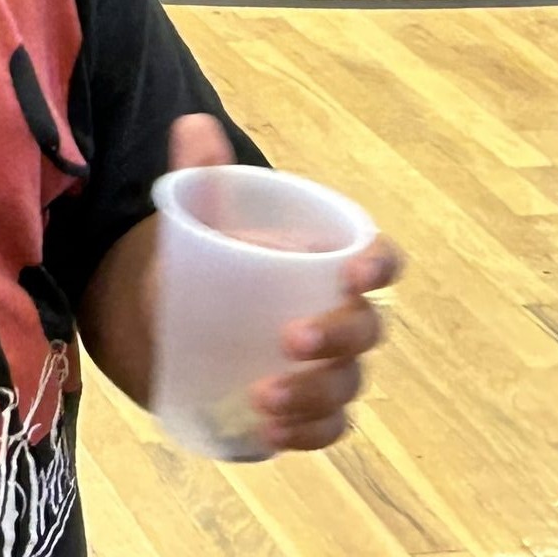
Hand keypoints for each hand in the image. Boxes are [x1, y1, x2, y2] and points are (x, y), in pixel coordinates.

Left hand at [164, 115, 402, 452]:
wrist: (179, 313)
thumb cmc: (212, 258)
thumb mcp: (201, 216)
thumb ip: (202, 174)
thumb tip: (193, 124)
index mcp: (328, 262)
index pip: (377, 260)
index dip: (378, 265)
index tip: (354, 271)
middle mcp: (339, 315)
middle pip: (364, 329)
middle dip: (337, 336)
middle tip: (289, 338)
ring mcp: (327, 367)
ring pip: (345, 385)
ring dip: (313, 395)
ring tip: (262, 398)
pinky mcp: (304, 408)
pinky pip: (324, 427)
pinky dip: (306, 434)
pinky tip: (272, 434)